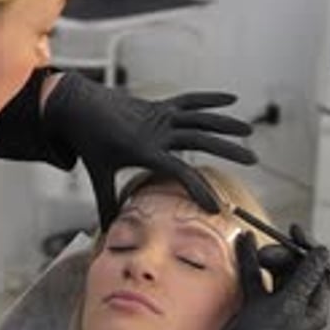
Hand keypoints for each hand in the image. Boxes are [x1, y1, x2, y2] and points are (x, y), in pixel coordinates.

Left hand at [42, 71, 255, 227]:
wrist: (78, 106)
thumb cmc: (90, 142)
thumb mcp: (99, 174)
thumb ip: (106, 202)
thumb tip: (105, 231)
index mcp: (144, 150)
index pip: (179, 171)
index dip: (198, 189)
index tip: (215, 206)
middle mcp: (157, 130)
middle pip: (199, 139)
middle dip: (227, 149)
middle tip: (252, 160)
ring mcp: (160, 115)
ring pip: (199, 117)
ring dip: (225, 123)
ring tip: (249, 131)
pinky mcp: (159, 105)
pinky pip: (189, 100)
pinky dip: (209, 99)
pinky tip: (232, 98)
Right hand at [203, 228, 329, 329]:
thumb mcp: (288, 304)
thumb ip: (304, 276)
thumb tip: (323, 252)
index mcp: (315, 308)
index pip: (319, 270)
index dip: (308, 249)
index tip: (294, 230)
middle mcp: (299, 305)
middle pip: (297, 267)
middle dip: (282, 254)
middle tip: (265, 251)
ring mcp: (278, 304)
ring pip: (277, 269)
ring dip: (266, 256)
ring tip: (254, 251)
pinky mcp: (258, 303)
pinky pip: (258, 276)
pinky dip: (251, 262)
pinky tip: (244, 244)